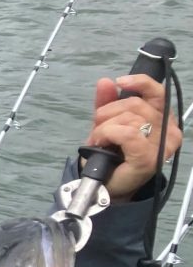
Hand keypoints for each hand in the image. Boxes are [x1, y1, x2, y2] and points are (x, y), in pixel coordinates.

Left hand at [84, 73, 182, 199]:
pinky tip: (101, 143)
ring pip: (130, 118)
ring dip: (104, 127)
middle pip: (136, 104)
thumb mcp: (107, 124)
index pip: (158, 93)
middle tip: (98, 128)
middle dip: (108, 112)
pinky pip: (128, 133)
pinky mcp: (149, 158)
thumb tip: (106, 81)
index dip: (140, 82)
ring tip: (99, 140)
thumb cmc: (111, 155)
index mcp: (163, 119)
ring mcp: (162, 146)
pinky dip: (108, 134)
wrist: (106, 185)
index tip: (120, 81)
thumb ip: (107, 103)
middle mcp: (169, 131)